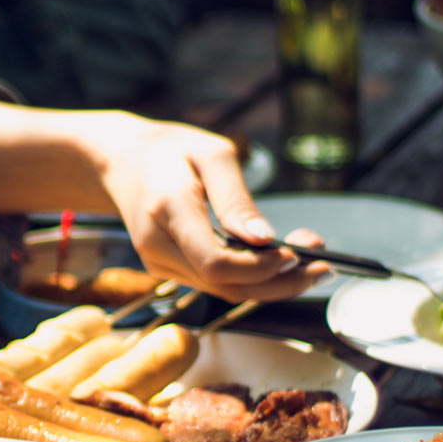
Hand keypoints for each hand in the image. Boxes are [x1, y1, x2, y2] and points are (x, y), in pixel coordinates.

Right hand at [94, 116, 327, 301]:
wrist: (120, 162)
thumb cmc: (168, 151)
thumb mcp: (212, 155)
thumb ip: (237, 200)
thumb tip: (264, 240)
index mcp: (168, 209)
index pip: (217, 262)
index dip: (261, 268)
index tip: (297, 254)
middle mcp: (158, 246)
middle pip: (225, 285)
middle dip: (279, 283)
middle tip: (322, 267)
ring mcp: (159, 263)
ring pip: (223, 291)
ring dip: (271, 284)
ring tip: (311, 262)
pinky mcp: (167, 270)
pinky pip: (214, 283)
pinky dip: (251, 278)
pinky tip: (278, 261)